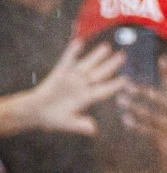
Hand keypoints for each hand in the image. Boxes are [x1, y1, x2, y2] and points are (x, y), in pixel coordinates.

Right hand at [5, 39, 126, 135]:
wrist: (35, 112)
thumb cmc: (52, 119)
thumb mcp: (67, 123)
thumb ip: (80, 125)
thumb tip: (93, 130)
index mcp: (86, 98)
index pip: (103, 90)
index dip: (114, 85)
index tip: (126, 80)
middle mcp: (82, 86)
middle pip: (99, 74)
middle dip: (111, 65)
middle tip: (123, 55)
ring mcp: (71, 78)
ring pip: (86, 65)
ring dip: (96, 56)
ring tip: (106, 47)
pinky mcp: (59, 73)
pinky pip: (67, 60)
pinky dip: (72, 52)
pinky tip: (79, 42)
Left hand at [118, 60, 166, 172]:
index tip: (161, 59)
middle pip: (158, 97)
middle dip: (141, 90)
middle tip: (125, 84)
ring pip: (150, 113)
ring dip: (134, 106)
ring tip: (120, 100)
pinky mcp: (166, 137)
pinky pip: (148, 129)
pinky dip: (136, 124)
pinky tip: (126, 120)